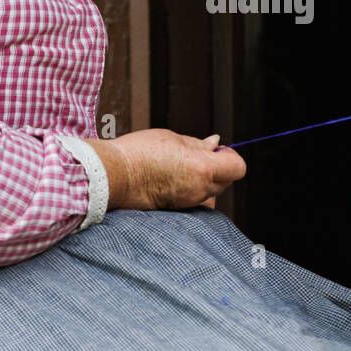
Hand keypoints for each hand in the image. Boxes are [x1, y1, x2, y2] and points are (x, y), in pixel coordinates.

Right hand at [85, 129, 245, 211]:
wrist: (112, 176)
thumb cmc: (139, 154)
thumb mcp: (173, 139)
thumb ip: (198, 144)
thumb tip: (215, 143)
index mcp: (203, 169)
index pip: (237, 167)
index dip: (229, 156)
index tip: (217, 149)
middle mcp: (199, 190)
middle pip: (226, 181)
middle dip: (218, 167)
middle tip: (197, 154)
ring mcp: (189, 203)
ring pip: (211, 193)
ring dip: (205, 180)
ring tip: (183, 167)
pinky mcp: (177, 210)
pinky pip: (195, 201)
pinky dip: (192, 191)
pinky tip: (174, 179)